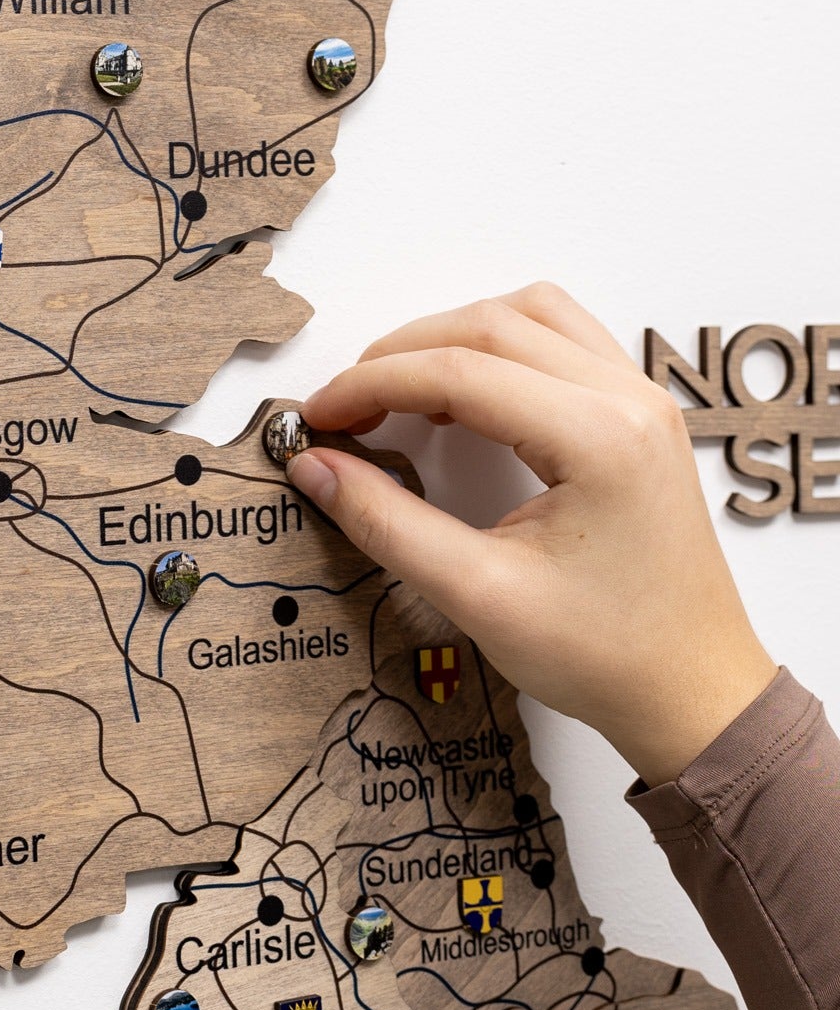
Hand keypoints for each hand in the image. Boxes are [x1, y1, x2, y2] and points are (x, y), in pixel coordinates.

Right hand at [287, 282, 775, 788]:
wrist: (695, 695)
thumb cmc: (605, 656)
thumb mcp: (477, 596)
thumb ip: (386, 522)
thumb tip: (314, 466)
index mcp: (599, 438)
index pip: (458, 372)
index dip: (371, 385)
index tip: (318, 417)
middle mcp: (628, 400)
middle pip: (489, 326)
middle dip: (400, 357)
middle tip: (344, 408)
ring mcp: (641, 401)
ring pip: (529, 314)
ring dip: (452, 337)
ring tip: (400, 391)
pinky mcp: (639, 415)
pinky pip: (562, 338)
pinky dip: (499, 346)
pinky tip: (463, 394)